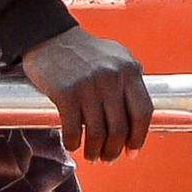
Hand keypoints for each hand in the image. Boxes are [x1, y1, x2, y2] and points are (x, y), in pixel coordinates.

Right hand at [21, 29, 151, 162]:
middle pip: (119, 129)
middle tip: (107, 157)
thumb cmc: (84, 50)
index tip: (131, 151)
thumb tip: (140, 119)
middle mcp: (110, 76)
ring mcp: (88, 84)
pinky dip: (73, 143)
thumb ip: (131, 80)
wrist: (48, 34)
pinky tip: (72, 143)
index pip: (143, 113)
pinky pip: (73, 129)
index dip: (138, 138)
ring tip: (91, 154)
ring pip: (97, 134)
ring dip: (94, 151)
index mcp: (127, 69)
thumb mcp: (115, 56)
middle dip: (113, 150)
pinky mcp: (65, 91)